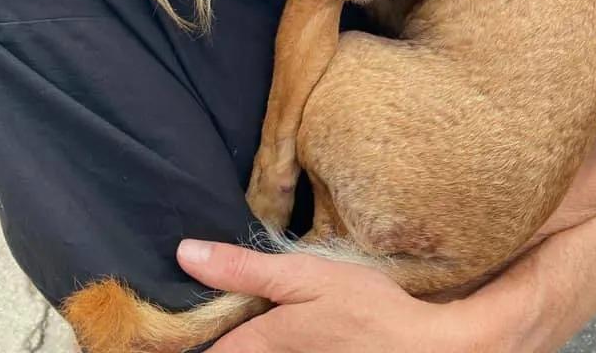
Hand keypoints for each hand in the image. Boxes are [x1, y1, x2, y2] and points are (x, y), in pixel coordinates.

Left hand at [176, 242, 460, 352]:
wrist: (419, 346)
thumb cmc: (363, 307)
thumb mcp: (303, 275)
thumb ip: (243, 268)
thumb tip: (184, 253)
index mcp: (258, 345)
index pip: (205, 346)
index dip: (187, 327)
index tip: (176, 307)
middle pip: (229, 349)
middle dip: (217, 330)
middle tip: (213, 305)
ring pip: (251, 350)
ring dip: (242, 334)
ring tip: (245, 311)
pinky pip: (275, 352)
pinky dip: (268, 341)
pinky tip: (285, 323)